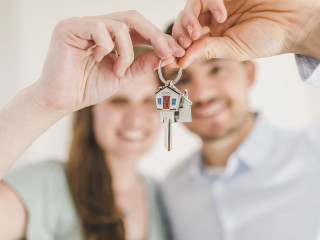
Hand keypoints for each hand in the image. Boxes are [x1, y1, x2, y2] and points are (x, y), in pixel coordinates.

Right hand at [36, 11, 184, 113]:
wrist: (62, 101)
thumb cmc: (88, 87)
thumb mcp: (123, 76)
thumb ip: (141, 64)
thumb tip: (164, 54)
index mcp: (109, 35)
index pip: (138, 28)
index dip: (159, 38)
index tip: (176, 52)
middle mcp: (97, 26)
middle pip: (133, 18)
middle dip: (154, 36)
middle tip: (167, 52)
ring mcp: (83, 24)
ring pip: (119, 25)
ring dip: (126, 52)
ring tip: (118, 71)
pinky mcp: (69, 28)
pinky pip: (99, 28)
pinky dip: (107, 47)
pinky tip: (98, 60)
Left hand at [173, 0, 319, 67]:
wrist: (292, 22)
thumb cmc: (266, 39)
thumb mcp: (233, 49)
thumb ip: (207, 51)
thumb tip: (180, 61)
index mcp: (213, 36)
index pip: (187, 38)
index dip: (177, 46)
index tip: (173, 57)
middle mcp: (212, 19)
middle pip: (184, 20)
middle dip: (179, 32)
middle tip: (185, 42)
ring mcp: (218, 3)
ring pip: (192, 5)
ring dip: (189, 18)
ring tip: (197, 32)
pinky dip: (210, 2)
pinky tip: (221, 14)